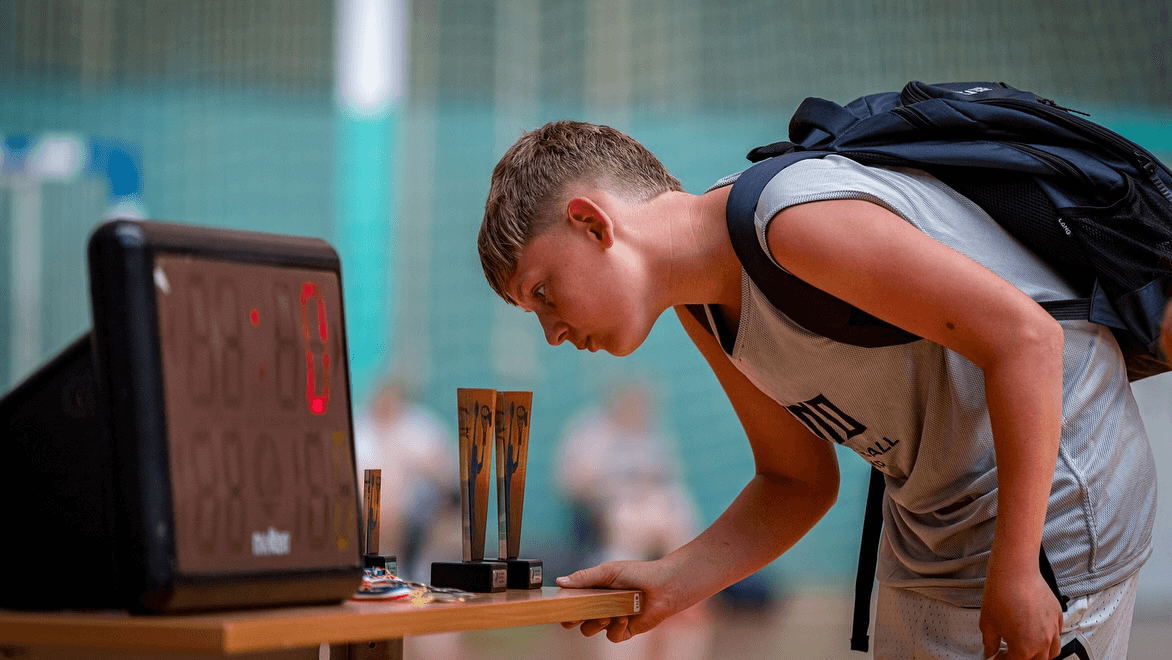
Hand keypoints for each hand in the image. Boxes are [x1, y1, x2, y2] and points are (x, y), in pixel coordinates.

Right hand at [555, 559, 685, 642]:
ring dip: (595, 622)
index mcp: (591, 592)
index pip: (569, 603)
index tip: (560, 604)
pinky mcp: (624, 630)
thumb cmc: (636, 573)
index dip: (563, 606)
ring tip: (606, 613)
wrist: (663, 584)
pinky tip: (624, 616)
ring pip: (590, 630)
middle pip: (574, 621)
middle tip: (576, 614)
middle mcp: (598, 607)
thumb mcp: (607, 572)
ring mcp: (610, 620)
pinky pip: (612, 636)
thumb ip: (583, 578)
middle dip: (572, 618)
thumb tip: (559, 581)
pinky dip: (616, 627)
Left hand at [979, 569, 1062, 659]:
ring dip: (1041, 653)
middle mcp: (1043, 642)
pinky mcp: (1058, 616)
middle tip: (1010, 652)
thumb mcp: (987, 624)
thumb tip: (990, 650)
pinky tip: (1036, 630)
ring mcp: (1053, 629)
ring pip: (1052, 652)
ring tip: (1028, 646)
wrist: (1015, 573)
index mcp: (1025, 648)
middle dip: (1024, 659)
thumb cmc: (1001, 595)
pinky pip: (1057, 634)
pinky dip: (1049, 637)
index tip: (998, 656)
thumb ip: (990, 643)